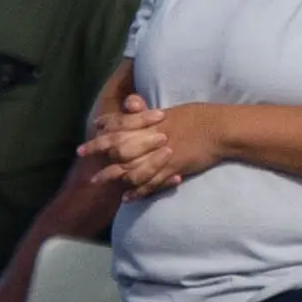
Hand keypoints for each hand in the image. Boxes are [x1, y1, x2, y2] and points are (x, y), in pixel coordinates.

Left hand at [96, 98, 224, 196]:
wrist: (220, 130)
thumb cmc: (198, 117)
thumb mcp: (172, 111)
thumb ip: (148, 113)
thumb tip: (130, 103)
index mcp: (153, 122)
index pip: (124, 123)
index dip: (106, 126)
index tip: (93, 128)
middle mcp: (153, 138)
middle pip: (120, 146)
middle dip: (99, 150)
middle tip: (81, 154)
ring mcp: (162, 156)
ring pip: (132, 168)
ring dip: (112, 176)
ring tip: (96, 181)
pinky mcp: (173, 169)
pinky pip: (151, 183)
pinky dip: (138, 191)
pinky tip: (126, 197)